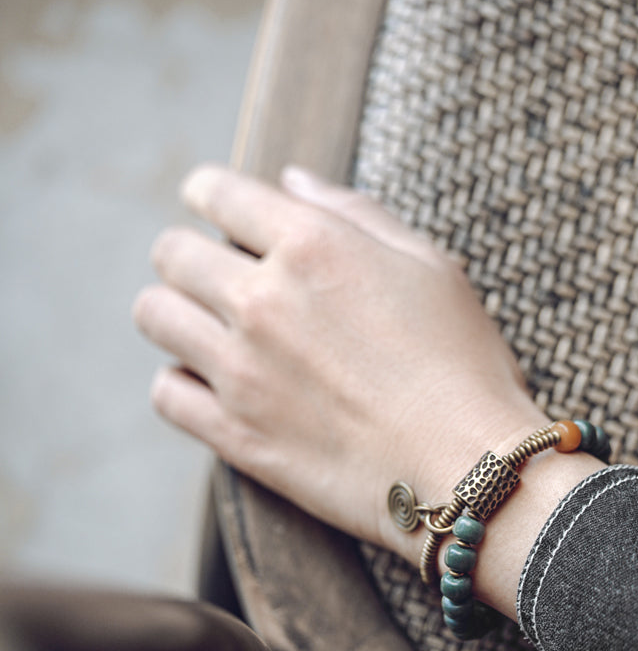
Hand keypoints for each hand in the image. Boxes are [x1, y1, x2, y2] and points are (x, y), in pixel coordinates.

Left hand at [133, 165, 547, 568]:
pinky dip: (181, 382)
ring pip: (155, 315)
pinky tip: (214, 383)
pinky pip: (166, 392)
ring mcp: (241, 370)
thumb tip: (291, 181)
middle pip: (171, 253)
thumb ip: (354, 212)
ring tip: (211, 327)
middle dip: (190, 254)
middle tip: (220, 274)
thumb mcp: (429, 265)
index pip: (216, 191)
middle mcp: (263, 299)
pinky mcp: (235, 434)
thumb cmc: (463, 363)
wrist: (470, 469)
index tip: (212, 206)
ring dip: (177, 312)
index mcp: (313, 245)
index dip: (208, 192)